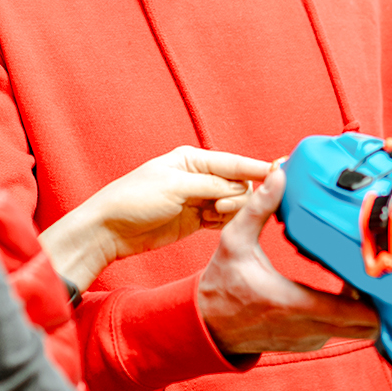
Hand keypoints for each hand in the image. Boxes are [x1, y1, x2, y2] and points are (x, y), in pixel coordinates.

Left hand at [42, 147, 270, 291]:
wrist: (109, 230)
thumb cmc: (134, 200)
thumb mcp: (175, 188)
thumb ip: (213, 185)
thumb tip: (245, 185)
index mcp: (192, 159)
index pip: (234, 163)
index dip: (258, 168)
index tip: (281, 173)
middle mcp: (199, 177)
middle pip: (239, 184)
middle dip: (238, 196)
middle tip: (219, 207)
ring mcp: (199, 199)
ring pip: (234, 203)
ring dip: (230, 211)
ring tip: (211, 216)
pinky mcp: (196, 220)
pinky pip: (224, 220)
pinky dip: (224, 223)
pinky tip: (213, 224)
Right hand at [197, 169, 381, 354]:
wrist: (207, 325)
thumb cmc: (222, 283)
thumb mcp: (234, 241)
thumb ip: (258, 208)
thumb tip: (278, 175)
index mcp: (294, 304)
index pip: (355, 315)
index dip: (375, 296)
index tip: (378, 269)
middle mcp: (307, 329)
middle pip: (366, 327)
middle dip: (377, 301)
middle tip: (374, 268)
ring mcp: (309, 340)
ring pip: (354, 331)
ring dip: (362, 307)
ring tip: (358, 273)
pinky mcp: (307, 343)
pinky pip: (339, 332)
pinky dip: (347, 315)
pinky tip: (341, 288)